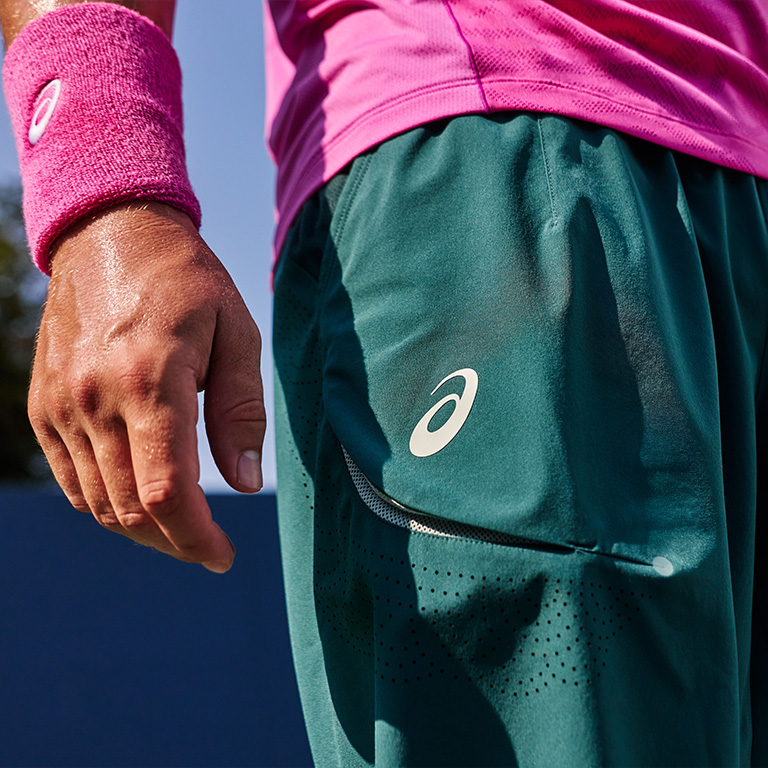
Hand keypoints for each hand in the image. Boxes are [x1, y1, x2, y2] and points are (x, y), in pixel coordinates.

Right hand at [28, 202, 265, 572]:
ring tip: (182, 528)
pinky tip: (139, 500)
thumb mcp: (236, 333)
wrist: (109, 235)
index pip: (169, 491)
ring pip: (98, 503)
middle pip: (131, 508)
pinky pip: (72, 480)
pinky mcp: (44, 406)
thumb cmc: (186, 281)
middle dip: (176, 541)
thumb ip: (240, 412)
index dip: (197, 538)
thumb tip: (245, 484)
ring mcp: (61, 406)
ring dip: (142, 529)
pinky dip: (106, 504)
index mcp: (151, 380)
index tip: (223, 556)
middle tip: (211, 546)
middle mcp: (95, 399)